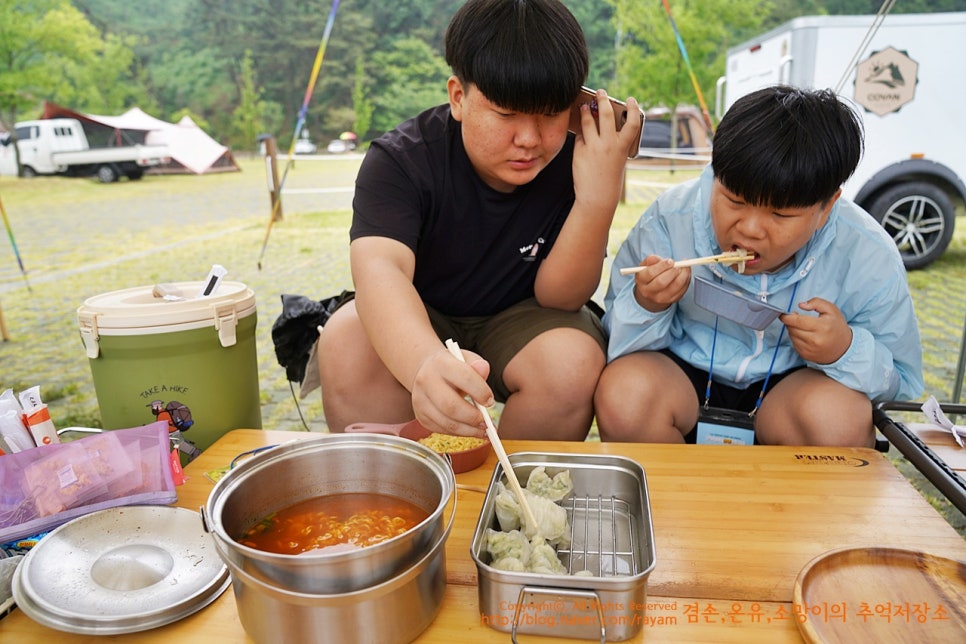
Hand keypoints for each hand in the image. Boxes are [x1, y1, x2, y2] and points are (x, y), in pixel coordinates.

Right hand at [409, 347, 491, 437]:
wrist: (428, 371)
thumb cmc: (452, 367)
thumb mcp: (466, 360)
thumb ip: (477, 365)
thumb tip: (483, 369)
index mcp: (440, 363)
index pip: (464, 378)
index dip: (481, 392)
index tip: (490, 401)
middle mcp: (425, 381)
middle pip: (451, 406)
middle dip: (473, 417)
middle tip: (487, 422)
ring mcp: (420, 400)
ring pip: (447, 422)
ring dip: (469, 430)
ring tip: (483, 430)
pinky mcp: (421, 415)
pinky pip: (442, 430)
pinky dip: (460, 433)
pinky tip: (470, 430)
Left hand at [572, 90, 641, 214]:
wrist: (597, 197)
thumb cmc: (609, 178)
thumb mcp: (617, 159)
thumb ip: (612, 141)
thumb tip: (599, 121)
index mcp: (623, 147)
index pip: (633, 122)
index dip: (633, 108)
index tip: (630, 99)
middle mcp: (609, 144)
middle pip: (606, 114)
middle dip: (603, 99)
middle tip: (600, 92)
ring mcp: (593, 147)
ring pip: (588, 121)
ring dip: (585, 111)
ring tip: (583, 106)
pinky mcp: (580, 151)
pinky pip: (579, 137)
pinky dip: (580, 134)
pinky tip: (580, 133)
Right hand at [630, 255, 690, 312]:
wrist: (651, 293)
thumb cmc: (649, 276)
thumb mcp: (646, 266)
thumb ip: (651, 260)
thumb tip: (656, 258)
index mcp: (641, 281)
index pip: (651, 273)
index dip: (662, 266)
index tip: (670, 260)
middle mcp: (649, 292)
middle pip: (662, 282)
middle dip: (672, 271)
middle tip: (678, 265)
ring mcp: (661, 298)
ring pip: (675, 286)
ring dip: (683, 275)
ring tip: (684, 268)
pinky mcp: (672, 300)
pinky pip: (683, 289)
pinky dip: (686, 280)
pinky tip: (685, 274)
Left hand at [780, 298, 852, 363]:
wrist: (843, 348)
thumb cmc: (836, 327)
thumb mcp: (831, 310)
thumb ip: (816, 303)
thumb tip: (801, 305)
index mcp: (822, 326)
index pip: (797, 321)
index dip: (787, 317)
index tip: (783, 314)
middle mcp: (815, 340)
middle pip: (792, 328)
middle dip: (791, 322)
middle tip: (797, 319)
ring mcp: (810, 349)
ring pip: (791, 336)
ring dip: (793, 330)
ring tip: (804, 328)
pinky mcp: (806, 355)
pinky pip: (794, 344)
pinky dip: (796, 339)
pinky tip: (805, 336)